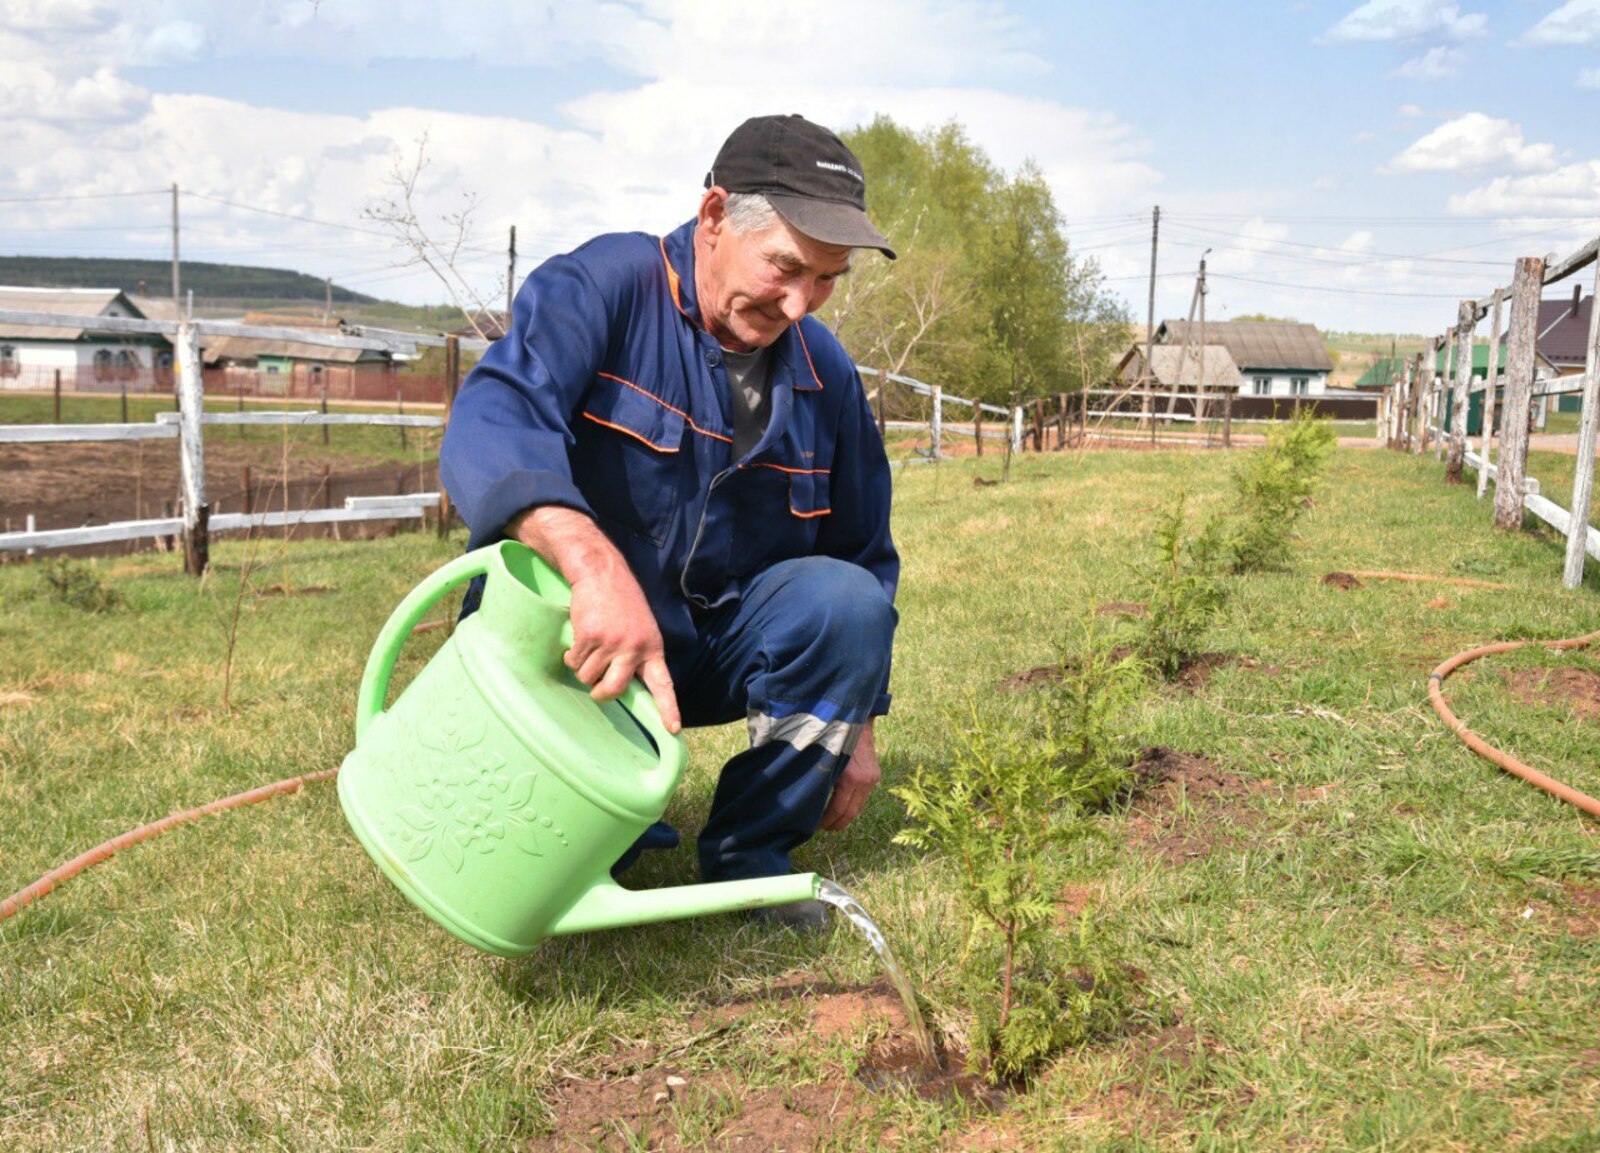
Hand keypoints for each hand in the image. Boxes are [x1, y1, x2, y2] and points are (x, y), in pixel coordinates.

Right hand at [564, 567, 680, 732]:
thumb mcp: (642, 628)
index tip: (673, 729)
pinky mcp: (589, 636)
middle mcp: (633, 648)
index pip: (663, 683)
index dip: (668, 708)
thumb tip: (624, 684)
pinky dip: (572, 655)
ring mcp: (610, 643)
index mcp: (652, 648)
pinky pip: (575, 661)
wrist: (602, 573)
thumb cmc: (622, 602)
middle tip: (598, 689)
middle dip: (602, 694)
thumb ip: (638, 654)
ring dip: (583, 668)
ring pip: (588, 677)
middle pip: (615, 689)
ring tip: (590, 647)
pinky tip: (579, 639)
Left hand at [820, 721, 879, 831]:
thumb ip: (819, 778)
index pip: (838, 809)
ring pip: (858, 807)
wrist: (856, 716)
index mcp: (851, 778)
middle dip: (836, 823)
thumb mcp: (824, 757)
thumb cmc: (834, 734)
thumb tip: (807, 798)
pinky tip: (841, 805)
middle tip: (822, 828)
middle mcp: (865, 780)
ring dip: (845, 816)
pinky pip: (863, 797)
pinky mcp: (875, 775)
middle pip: (851, 813)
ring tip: (830, 819)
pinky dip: (852, 804)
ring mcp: (872, 778)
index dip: (826, 821)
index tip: (814, 826)